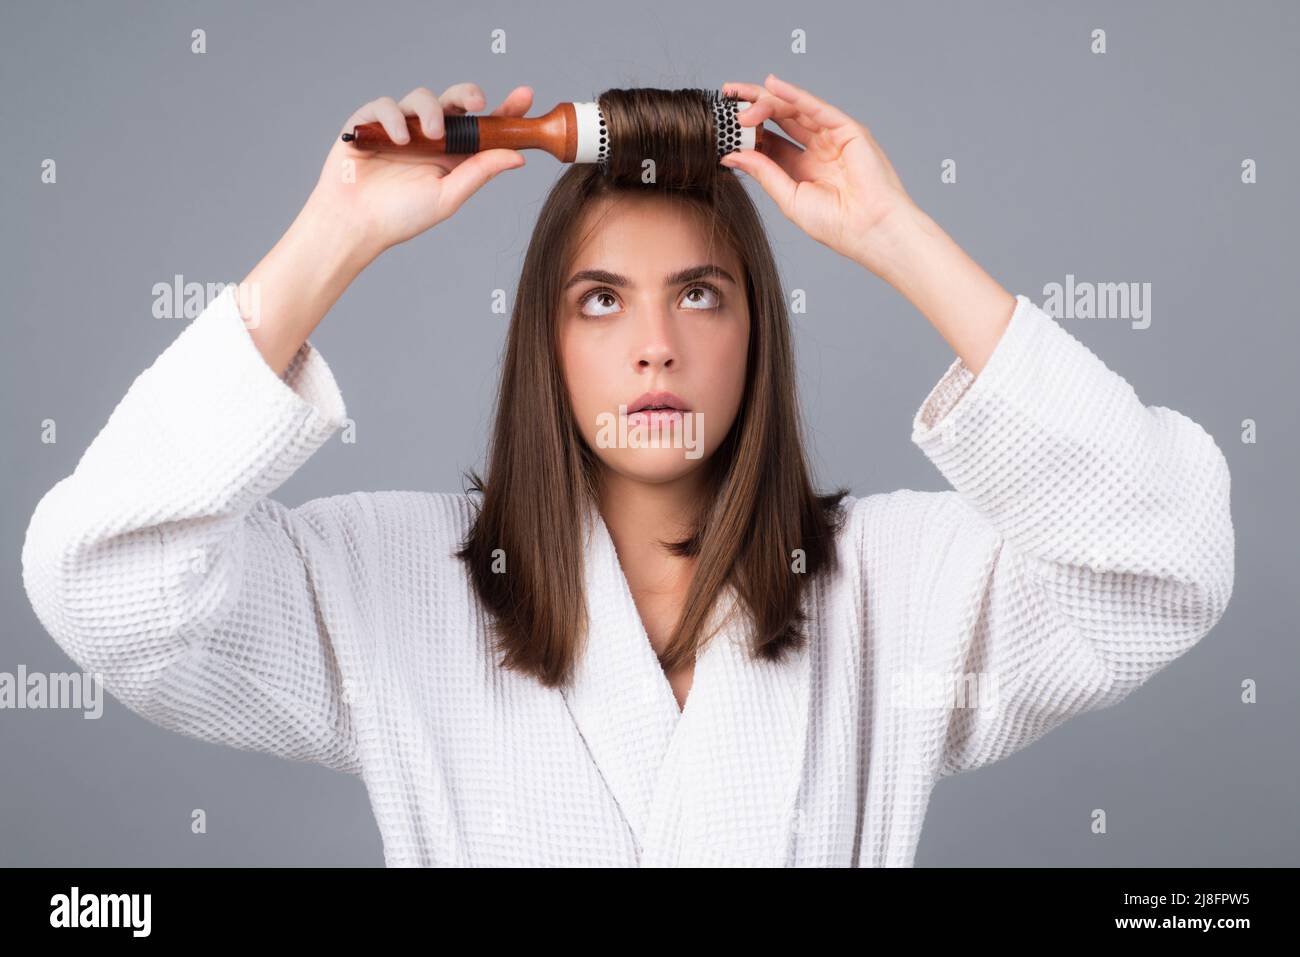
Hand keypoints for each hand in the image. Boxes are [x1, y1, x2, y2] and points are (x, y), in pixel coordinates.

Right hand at [310, 83, 531, 257]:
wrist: (355, 225)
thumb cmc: (401, 217)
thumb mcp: (448, 197)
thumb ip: (480, 172)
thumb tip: (518, 156)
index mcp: (453, 154)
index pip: (483, 126)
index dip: (505, 110)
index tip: (525, 96)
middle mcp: (429, 137)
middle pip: (455, 101)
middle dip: (468, 94)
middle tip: (477, 103)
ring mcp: (401, 128)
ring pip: (421, 97)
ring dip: (430, 111)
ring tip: (431, 135)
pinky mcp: (370, 124)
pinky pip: (385, 105)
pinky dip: (394, 117)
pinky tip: (400, 138)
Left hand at [719, 74, 915, 274]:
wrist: (870, 230)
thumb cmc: (836, 224)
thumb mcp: (789, 198)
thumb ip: (764, 173)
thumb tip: (732, 155)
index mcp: (801, 168)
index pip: (769, 141)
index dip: (745, 132)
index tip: (721, 125)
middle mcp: (816, 149)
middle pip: (778, 119)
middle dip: (752, 106)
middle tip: (726, 98)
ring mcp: (832, 137)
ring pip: (794, 110)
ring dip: (766, 102)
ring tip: (741, 102)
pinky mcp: (847, 129)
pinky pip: (816, 107)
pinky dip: (793, 94)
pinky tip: (771, 86)